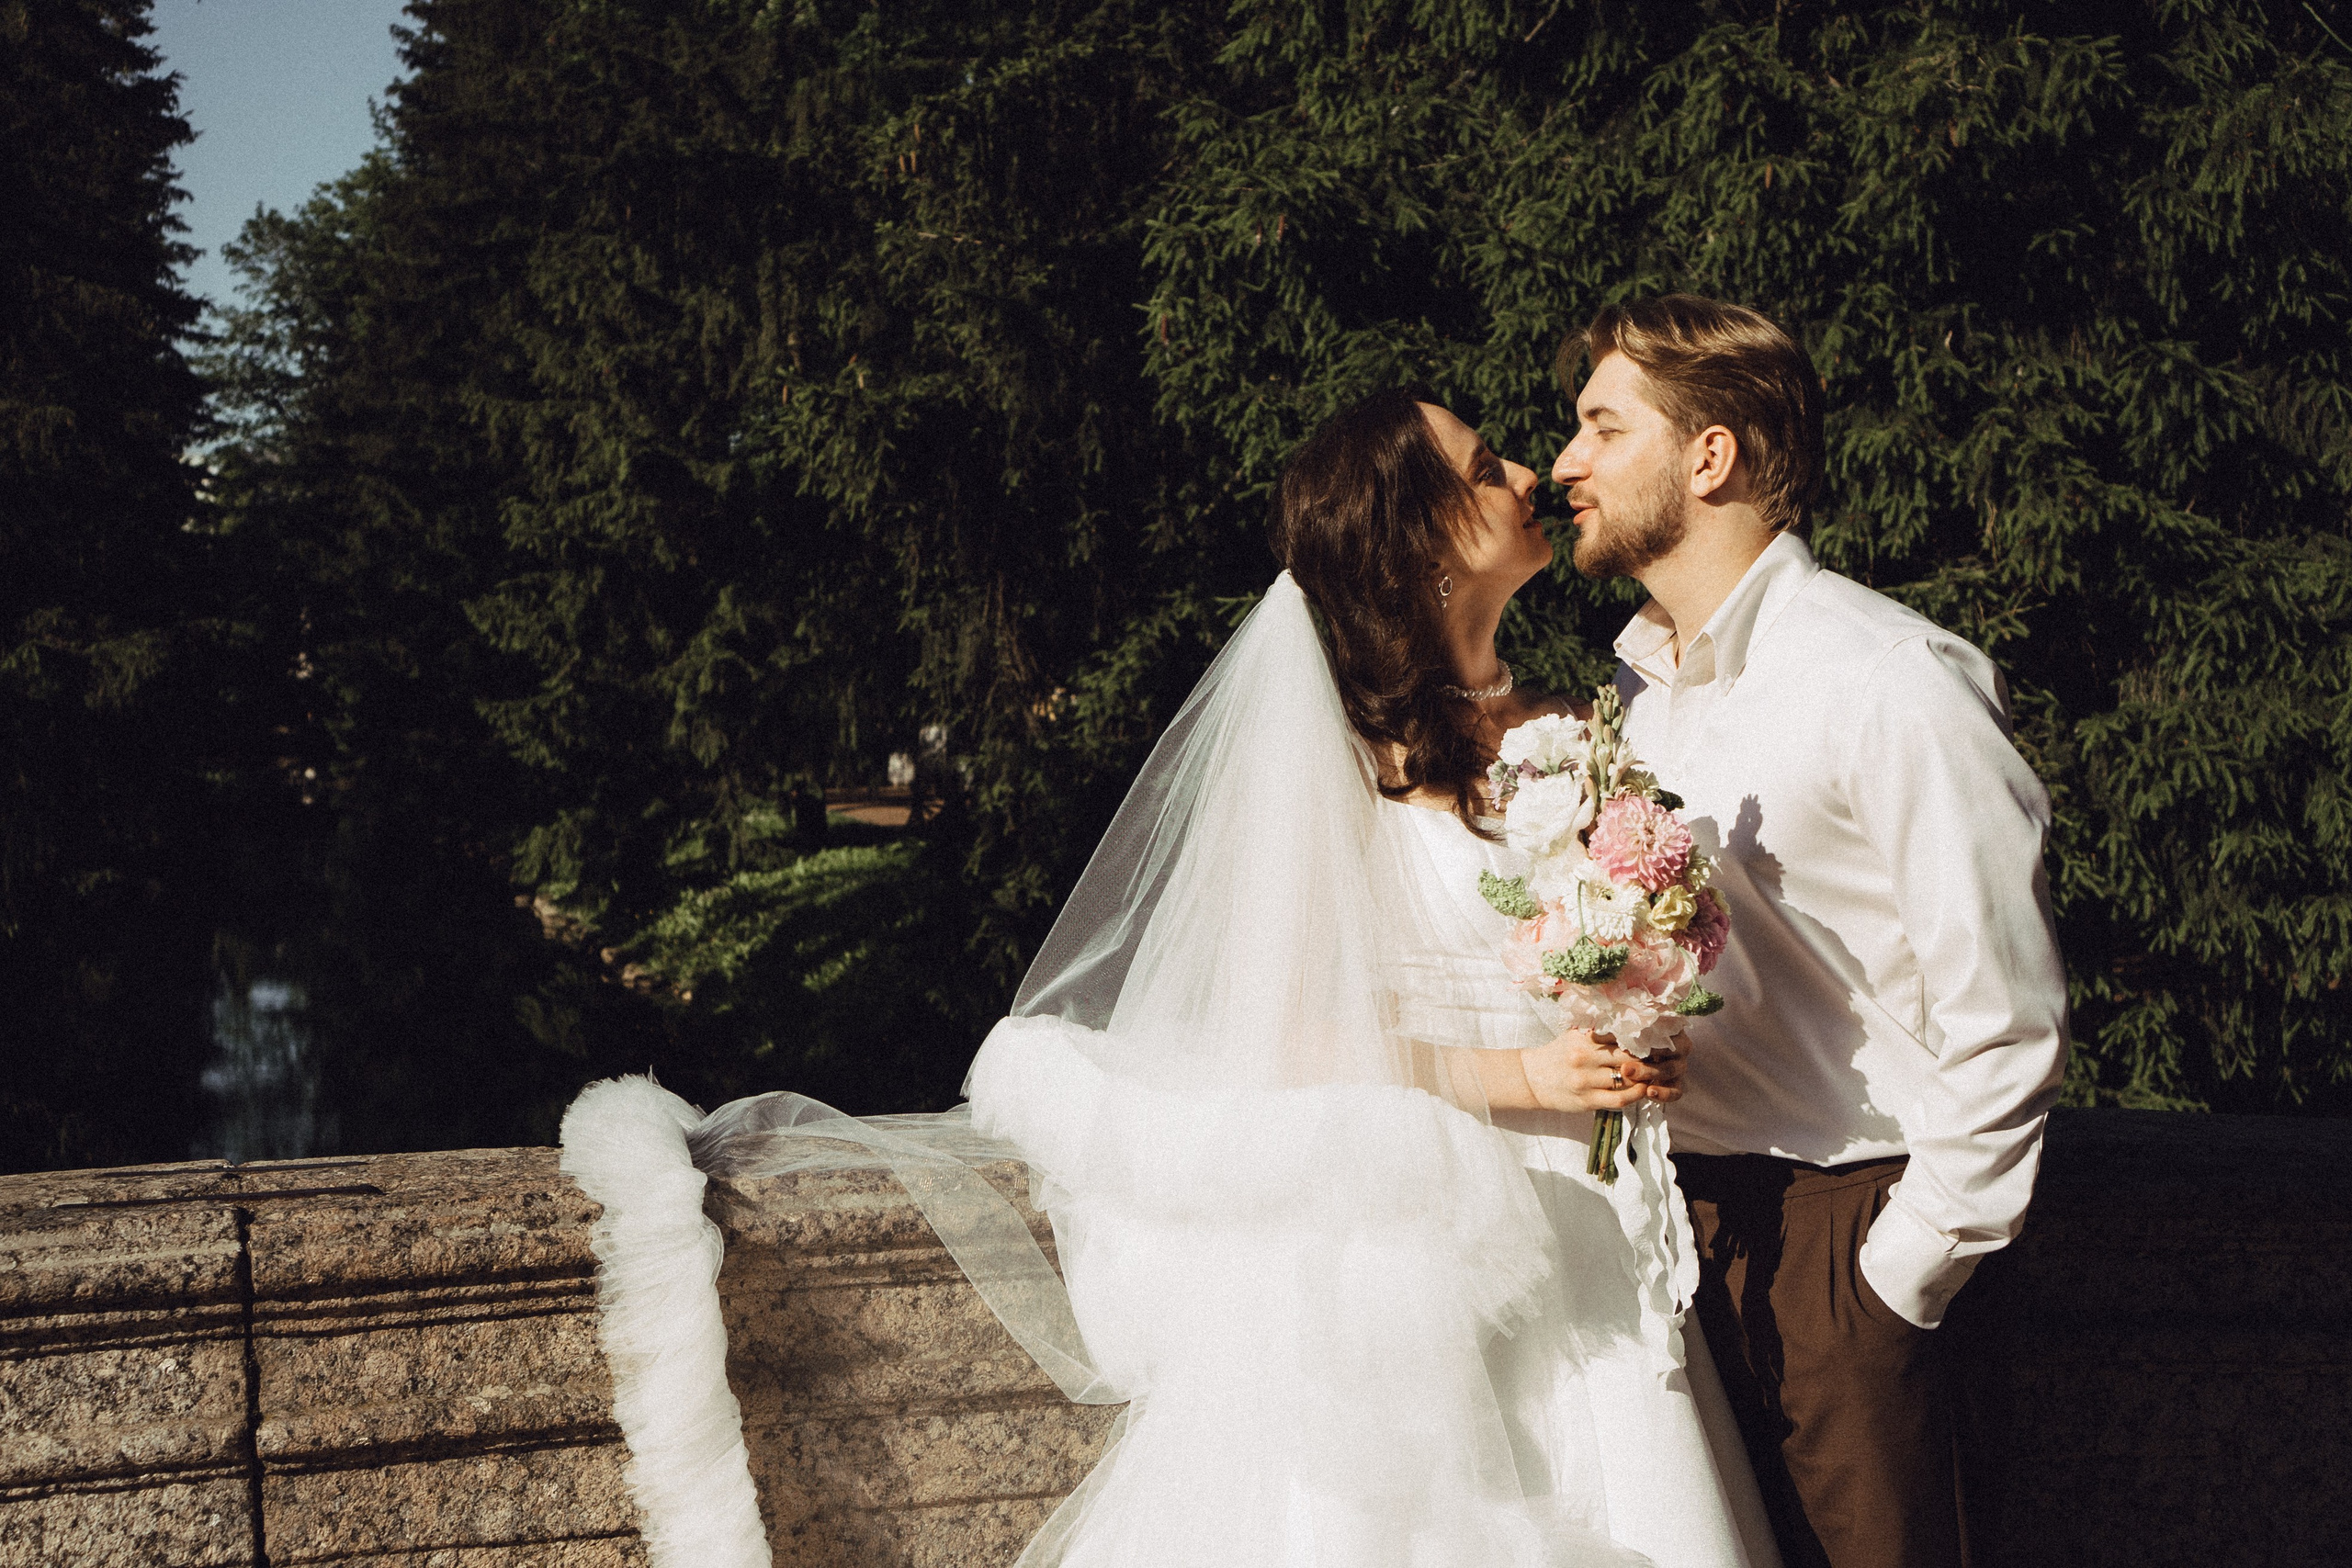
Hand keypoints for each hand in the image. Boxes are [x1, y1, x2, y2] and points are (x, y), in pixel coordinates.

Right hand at [1521, 1028, 1688, 1113]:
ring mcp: (1585, 1080)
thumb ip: (1600, 1029)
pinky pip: (1619, 1099)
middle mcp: (1583, 1057)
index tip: (1660, 1038)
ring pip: (1626, 1079)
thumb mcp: (1574, 1035)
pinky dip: (1635, 1095)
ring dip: (1645, 1078)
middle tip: (1666, 1058)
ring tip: (1658, 1075)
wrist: (1531, 1078)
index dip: (1644, 1038)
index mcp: (1583, 1037)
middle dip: (1650, 1058)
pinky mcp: (1586, 1100)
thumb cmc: (1558, 1054)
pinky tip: (1643, 1090)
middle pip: (1628, 1057)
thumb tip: (1632, 1018)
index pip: (1621, 1035)